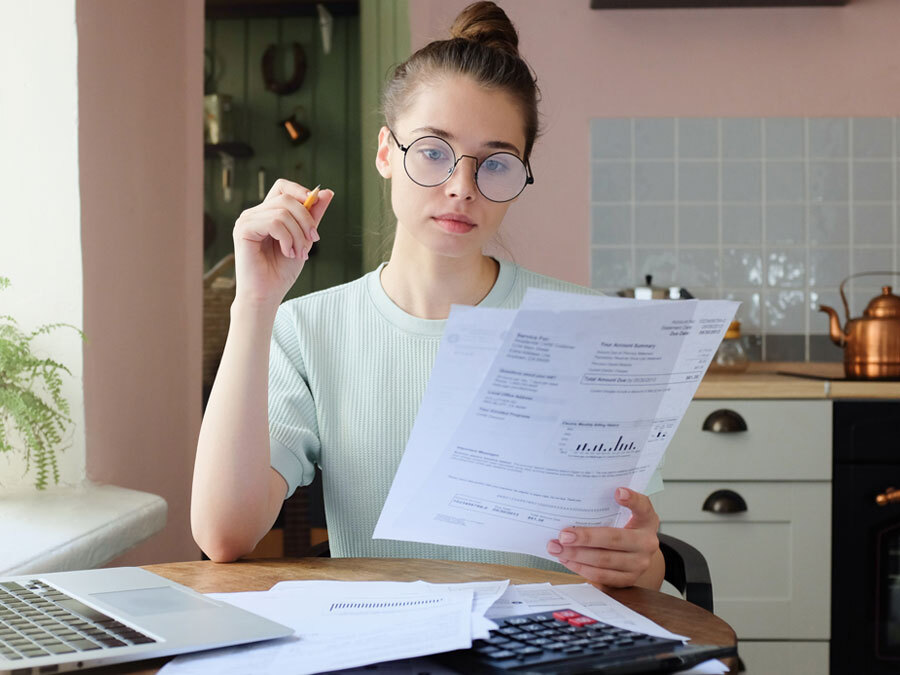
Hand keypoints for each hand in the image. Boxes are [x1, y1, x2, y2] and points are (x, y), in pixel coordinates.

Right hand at [232, 179, 333, 308]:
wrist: (266, 295)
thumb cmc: (281, 271)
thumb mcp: (304, 239)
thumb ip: (313, 216)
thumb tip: (327, 192)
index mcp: (266, 213)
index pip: (283, 187)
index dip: (301, 192)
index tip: (315, 207)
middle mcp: (254, 213)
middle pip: (286, 198)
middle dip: (306, 220)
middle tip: (312, 241)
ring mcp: (246, 220)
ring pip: (283, 211)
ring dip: (298, 235)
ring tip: (298, 253)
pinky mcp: (243, 230)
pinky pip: (274, 223)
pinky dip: (287, 239)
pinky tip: (287, 252)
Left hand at [546, 487, 661, 588]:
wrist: (638, 554)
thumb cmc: (626, 528)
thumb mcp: (626, 513)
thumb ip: (609, 505)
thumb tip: (579, 501)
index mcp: (646, 520)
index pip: (643, 506)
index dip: (632, 499)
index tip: (617, 492)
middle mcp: (646, 543)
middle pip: (614, 539)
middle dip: (585, 538)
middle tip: (563, 535)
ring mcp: (639, 564)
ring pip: (604, 561)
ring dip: (576, 555)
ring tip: (557, 548)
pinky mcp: (628, 579)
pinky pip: (601, 576)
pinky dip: (581, 568)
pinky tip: (567, 560)